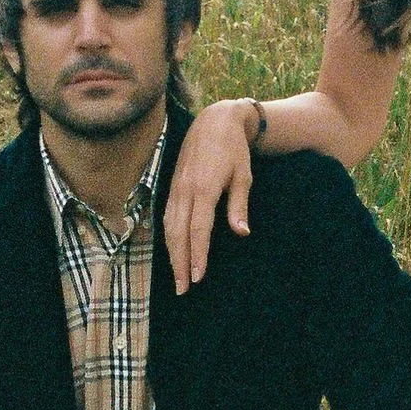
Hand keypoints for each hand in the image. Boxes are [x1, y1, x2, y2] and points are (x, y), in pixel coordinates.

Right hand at [163, 96, 256, 293]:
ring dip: (171, 253)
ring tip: (176, 277)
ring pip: (169, 226)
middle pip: (178, 233)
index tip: (197, 276)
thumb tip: (241, 232)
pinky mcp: (173, 185)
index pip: (198, 229)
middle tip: (183, 288)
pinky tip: (172, 251)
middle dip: (179, 262)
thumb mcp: (243, 175)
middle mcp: (186, 189)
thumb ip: (239, 205)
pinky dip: (167, 237)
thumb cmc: (234, 150)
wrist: (215, 121)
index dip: (197, 254)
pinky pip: (167, 216)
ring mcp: (176, 187)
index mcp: (205, 188)